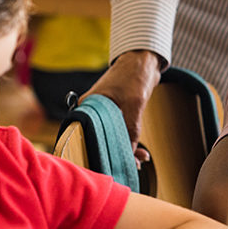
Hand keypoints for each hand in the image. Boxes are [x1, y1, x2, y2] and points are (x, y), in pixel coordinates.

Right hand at [82, 50, 162, 165]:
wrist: (144, 61)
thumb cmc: (133, 77)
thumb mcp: (133, 104)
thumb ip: (130, 129)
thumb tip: (130, 155)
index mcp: (87, 108)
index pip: (83, 136)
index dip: (94, 153)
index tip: (106, 167)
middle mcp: (91, 112)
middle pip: (99, 140)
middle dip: (114, 155)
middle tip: (129, 168)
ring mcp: (104, 113)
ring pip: (112, 138)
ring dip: (126, 150)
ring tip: (141, 161)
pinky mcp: (116, 114)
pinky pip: (121, 133)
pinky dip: (130, 142)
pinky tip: (141, 153)